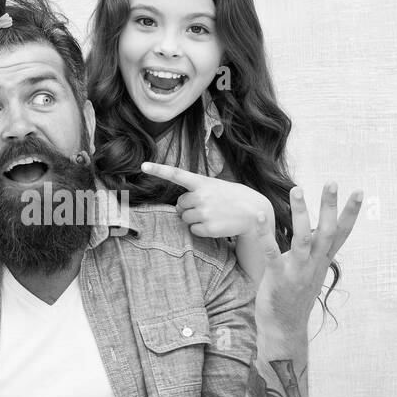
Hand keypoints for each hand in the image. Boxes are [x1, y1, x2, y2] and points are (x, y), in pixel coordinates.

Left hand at [140, 161, 273, 238]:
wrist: (253, 212)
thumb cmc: (232, 198)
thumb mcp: (215, 187)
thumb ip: (195, 192)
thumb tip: (178, 208)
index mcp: (201, 182)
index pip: (176, 174)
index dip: (158, 169)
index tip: (143, 165)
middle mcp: (200, 196)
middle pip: (179, 205)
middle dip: (188, 208)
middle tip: (207, 207)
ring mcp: (203, 212)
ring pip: (185, 219)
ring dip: (195, 219)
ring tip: (213, 215)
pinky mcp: (207, 227)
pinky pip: (194, 230)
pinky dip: (202, 230)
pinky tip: (216, 224)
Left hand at [255, 182, 361, 338]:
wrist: (284, 328)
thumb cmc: (294, 298)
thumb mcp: (311, 272)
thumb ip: (315, 252)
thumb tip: (317, 231)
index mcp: (322, 261)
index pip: (341, 234)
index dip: (350, 213)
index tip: (359, 192)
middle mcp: (314, 265)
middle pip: (327, 232)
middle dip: (330, 207)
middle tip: (332, 183)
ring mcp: (298, 272)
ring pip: (303, 239)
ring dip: (301, 213)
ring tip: (298, 189)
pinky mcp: (278, 278)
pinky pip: (272, 253)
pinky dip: (265, 235)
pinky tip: (259, 217)